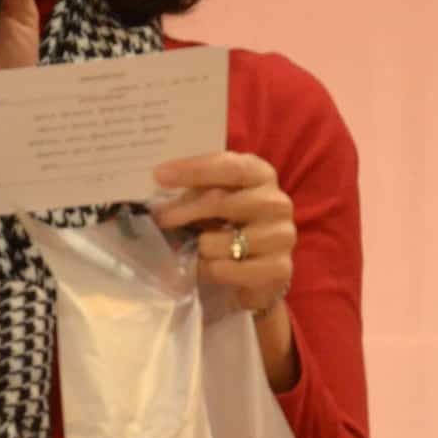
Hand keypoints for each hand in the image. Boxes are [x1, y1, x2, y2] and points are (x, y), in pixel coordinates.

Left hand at [152, 151, 299, 388]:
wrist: (260, 271)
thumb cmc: (230, 227)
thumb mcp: (214, 203)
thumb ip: (194, 194)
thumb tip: (156, 197)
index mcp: (260, 175)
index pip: (227, 166)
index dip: (192, 170)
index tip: (159, 175)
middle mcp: (276, 202)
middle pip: (220, 202)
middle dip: (183, 211)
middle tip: (161, 218)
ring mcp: (281, 236)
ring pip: (217, 242)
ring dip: (199, 248)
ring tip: (201, 250)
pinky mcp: (278, 269)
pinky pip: (224, 270)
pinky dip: (208, 271)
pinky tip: (211, 268)